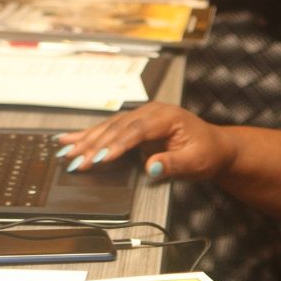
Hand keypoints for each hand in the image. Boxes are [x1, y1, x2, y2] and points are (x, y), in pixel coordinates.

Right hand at [55, 102, 234, 180]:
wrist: (215, 145)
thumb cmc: (207, 152)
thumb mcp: (195, 162)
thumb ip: (173, 164)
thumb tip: (151, 167)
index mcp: (167, 117)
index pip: (137, 131)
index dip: (117, 144)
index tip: (99, 158)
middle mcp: (152, 112)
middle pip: (118, 128)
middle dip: (95, 145)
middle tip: (75, 161)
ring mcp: (142, 117)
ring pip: (109, 127)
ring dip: (86, 140)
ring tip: (65, 150)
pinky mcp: (136, 125)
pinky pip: (109, 129)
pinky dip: (89, 135)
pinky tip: (70, 138)